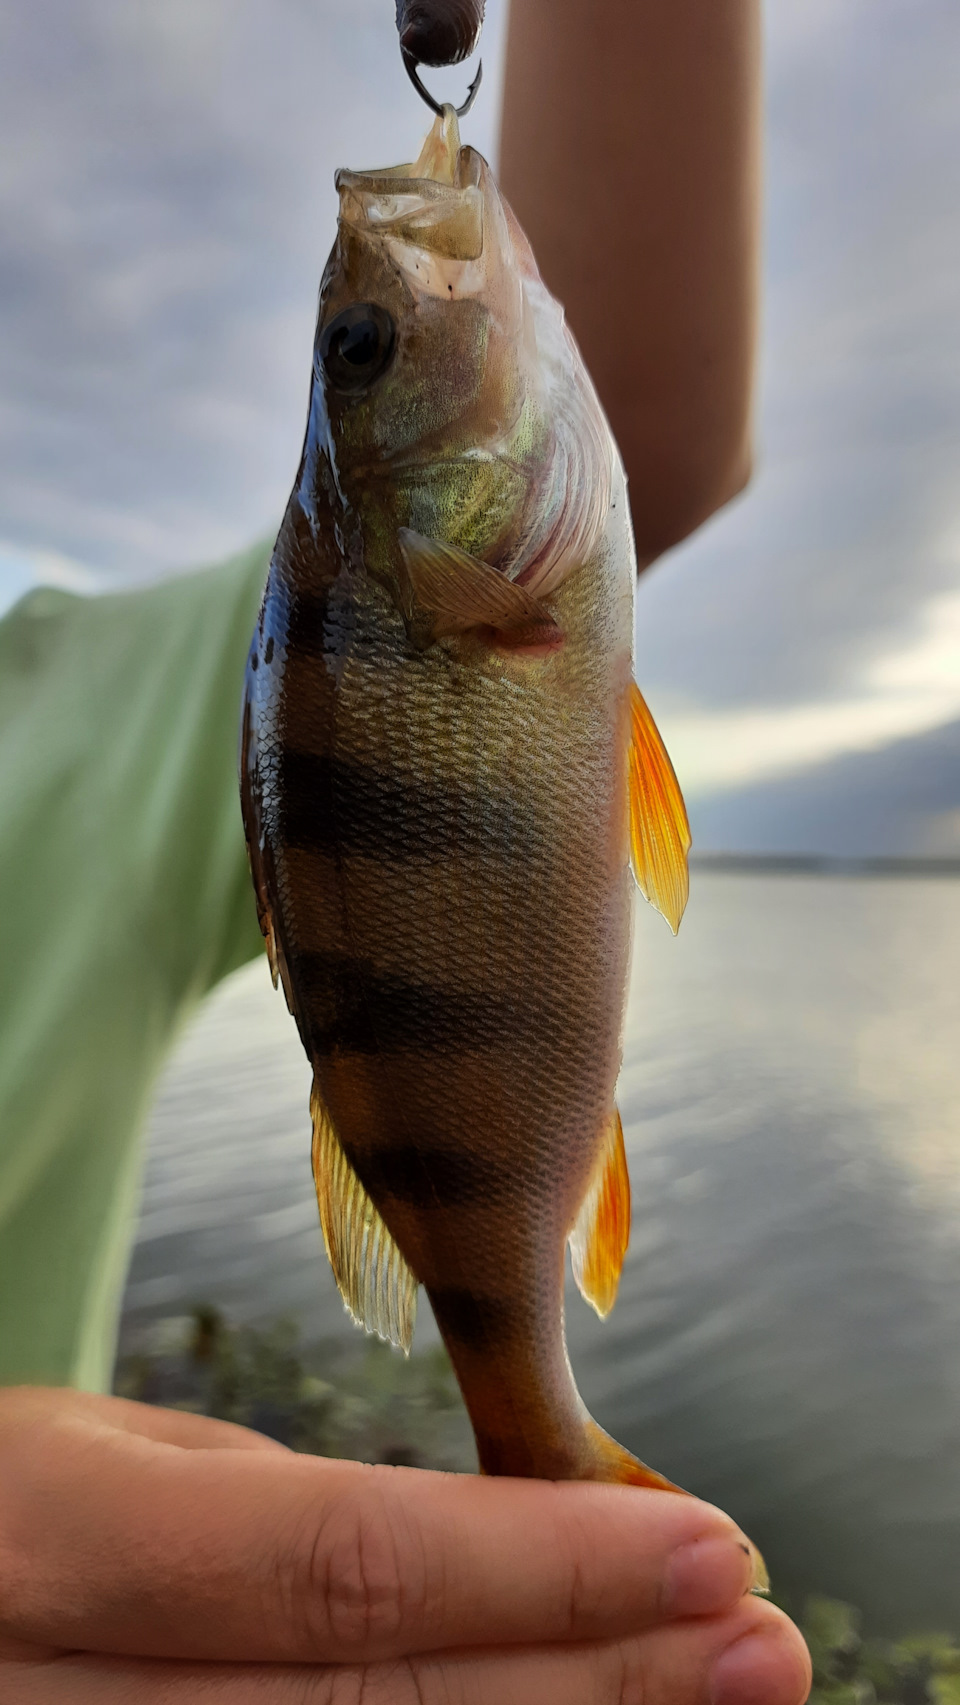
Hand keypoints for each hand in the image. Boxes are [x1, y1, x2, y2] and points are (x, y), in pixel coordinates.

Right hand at [0, 1387, 809, 1702]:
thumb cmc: (8, 1516)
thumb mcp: (111, 1463)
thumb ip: (284, 1518)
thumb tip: (510, 1554)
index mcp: (48, 1537)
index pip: (341, 1561)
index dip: (540, 1566)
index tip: (707, 1546)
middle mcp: (49, 1695)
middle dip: (589, 1682)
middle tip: (756, 1646)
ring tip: (704, 1703)